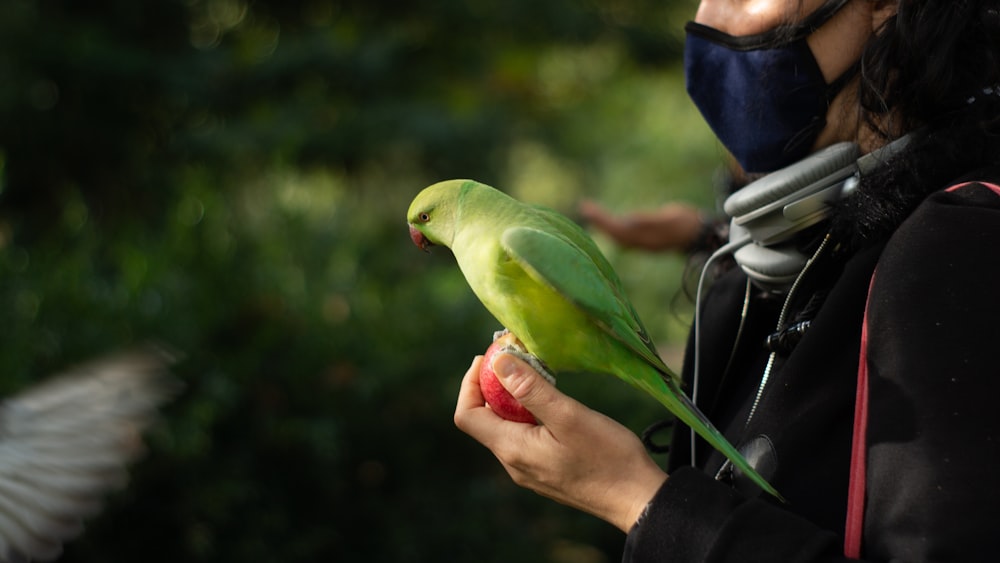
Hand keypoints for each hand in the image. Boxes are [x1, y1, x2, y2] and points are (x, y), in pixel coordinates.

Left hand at [454, 353, 667, 532]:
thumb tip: (499, 363)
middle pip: (485, 420)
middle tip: (518, 358)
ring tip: (538, 376)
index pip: (467, 415)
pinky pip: (524, 438)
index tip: (490, 357)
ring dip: (513, 399)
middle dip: (494, 385)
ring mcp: (529, 471)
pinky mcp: (546, 472)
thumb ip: (531, 389)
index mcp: (512, 449)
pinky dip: (528, 415)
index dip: (470, 383)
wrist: (638, 499)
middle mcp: (513, 464)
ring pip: (506, 428)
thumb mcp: (569, 415)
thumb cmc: (608, 457)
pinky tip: (553, 403)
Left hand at [578, 200, 703, 251]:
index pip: (617, 230)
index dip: (603, 220)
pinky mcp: (643, 239)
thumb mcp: (670, 218)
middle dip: (598, 220)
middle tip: (584, 206)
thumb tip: (629, 219)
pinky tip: (603, 219)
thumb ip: (650, 220)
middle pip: (613, 233)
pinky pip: (621, 234)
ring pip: (616, 234)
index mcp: (644, 238)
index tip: (591, 209)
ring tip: (588, 210)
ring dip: (602, 222)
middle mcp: (640, 243)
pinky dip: (610, 226)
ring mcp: (641, 242)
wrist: (698, 235)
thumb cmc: (686, 223)